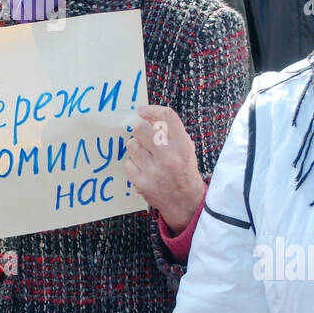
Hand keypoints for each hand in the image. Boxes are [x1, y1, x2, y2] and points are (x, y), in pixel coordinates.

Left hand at [123, 105, 204, 234]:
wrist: (185, 202)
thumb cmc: (183, 170)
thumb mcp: (186, 148)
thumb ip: (170, 131)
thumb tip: (145, 114)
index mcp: (182, 145)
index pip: (165, 116)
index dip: (151, 110)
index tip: (142, 111)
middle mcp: (169, 156)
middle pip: (140, 128)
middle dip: (140, 131)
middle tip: (144, 138)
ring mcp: (154, 170)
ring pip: (131, 145)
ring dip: (136, 149)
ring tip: (147, 158)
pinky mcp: (142, 183)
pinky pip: (128, 164)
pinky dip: (133, 166)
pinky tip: (144, 170)